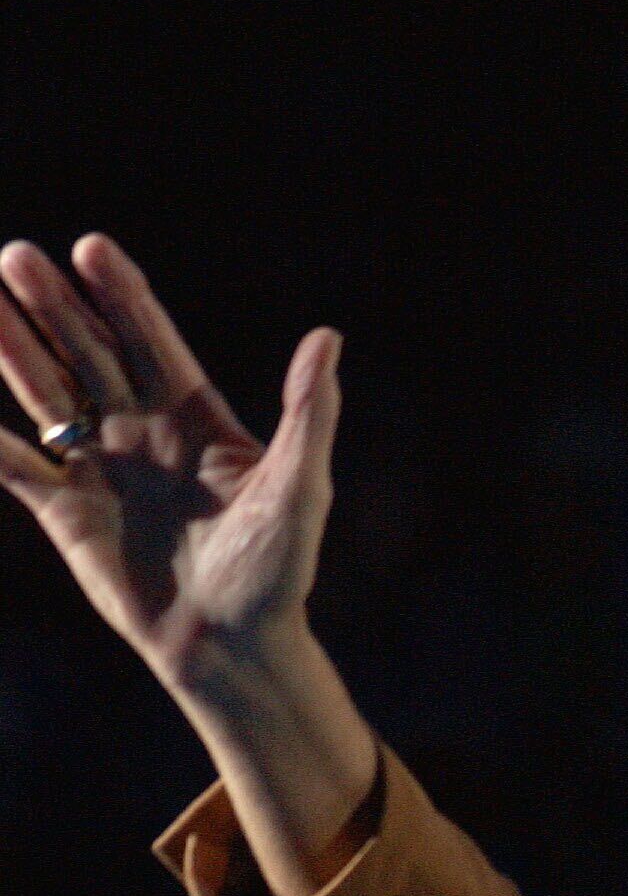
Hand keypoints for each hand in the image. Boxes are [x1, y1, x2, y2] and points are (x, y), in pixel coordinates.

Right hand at [0, 233, 336, 687]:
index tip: (90, 248)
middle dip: (54, 306)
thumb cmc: (275, 573)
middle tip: (16, 256)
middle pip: (88, 353)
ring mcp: (101, 468)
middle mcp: (141, 432)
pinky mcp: (68, 512)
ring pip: (48, 394)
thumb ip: (308, 414)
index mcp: (194, 418)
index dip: (121, 295)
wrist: (231, 648)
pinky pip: (17, 467)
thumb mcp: (299, 489)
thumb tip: (328, 340)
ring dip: (13, 349)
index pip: (149, 340)